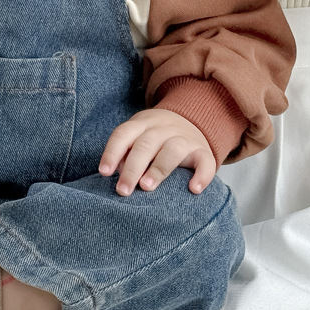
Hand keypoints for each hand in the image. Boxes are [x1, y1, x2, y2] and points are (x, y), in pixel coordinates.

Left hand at [99, 108, 215, 194]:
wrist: (192, 120)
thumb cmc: (156, 138)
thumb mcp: (139, 136)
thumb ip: (127, 152)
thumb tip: (120, 172)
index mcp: (142, 123)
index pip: (123, 134)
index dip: (112, 152)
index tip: (104, 173)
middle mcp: (162, 128)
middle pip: (145, 144)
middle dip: (132, 168)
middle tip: (123, 190)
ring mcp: (184, 138)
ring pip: (172, 149)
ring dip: (159, 168)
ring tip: (147, 187)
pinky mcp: (203, 151)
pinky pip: (205, 162)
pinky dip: (201, 175)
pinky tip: (193, 190)